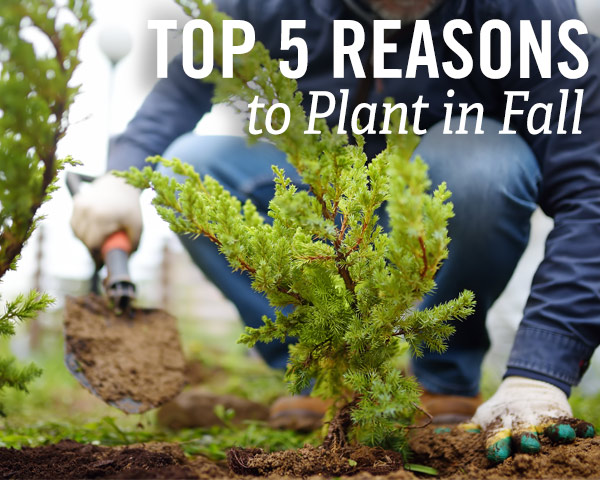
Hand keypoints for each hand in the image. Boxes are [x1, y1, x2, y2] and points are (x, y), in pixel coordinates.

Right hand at [70, 173, 142, 255]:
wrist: (121, 184)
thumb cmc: (131, 208)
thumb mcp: (137, 226)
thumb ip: (132, 245)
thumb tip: (124, 260)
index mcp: (102, 217)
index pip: (92, 244)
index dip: (96, 256)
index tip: (101, 263)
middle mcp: (88, 210)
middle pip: (84, 240)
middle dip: (92, 249)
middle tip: (101, 253)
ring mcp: (80, 205)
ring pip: (76, 233)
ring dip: (85, 240)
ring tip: (99, 239)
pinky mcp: (76, 202)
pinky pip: (74, 224)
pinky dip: (81, 230)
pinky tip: (92, 229)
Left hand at [465, 376, 594, 462]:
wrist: (526, 385)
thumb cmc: (502, 411)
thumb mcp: (485, 416)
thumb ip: (470, 429)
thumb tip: (442, 436)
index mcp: (500, 424)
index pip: (496, 435)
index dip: (496, 444)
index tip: (495, 454)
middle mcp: (520, 421)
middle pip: (522, 431)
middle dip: (524, 438)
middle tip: (528, 445)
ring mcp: (541, 417)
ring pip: (548, 425)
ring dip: (555, 431)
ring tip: (561, 435)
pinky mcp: (559, 413)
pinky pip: (571, 421)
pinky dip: (579, 426)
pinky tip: (588, 432)